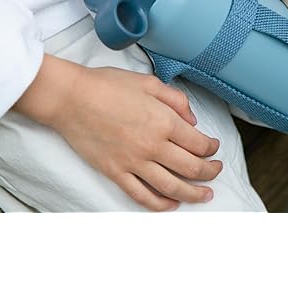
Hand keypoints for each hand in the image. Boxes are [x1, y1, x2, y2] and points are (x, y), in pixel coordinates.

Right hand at [13, 55, 222, 210]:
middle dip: (210, 172)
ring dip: (193, 193)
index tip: (214, 147)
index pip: (199, 143)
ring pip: (171, 187)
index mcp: (163, 121)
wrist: (71, 97)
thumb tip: (192, 121)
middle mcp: (152, 145)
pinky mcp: (115, 172)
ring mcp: (133, 162)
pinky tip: (171, 204)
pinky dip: (160, 204)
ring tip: (205, 195)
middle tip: (216, 171)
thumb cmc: (108, 85)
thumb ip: (176, 100)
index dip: (212, 148)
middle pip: (191, 168)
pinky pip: (142, 195)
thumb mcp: (149, 82)